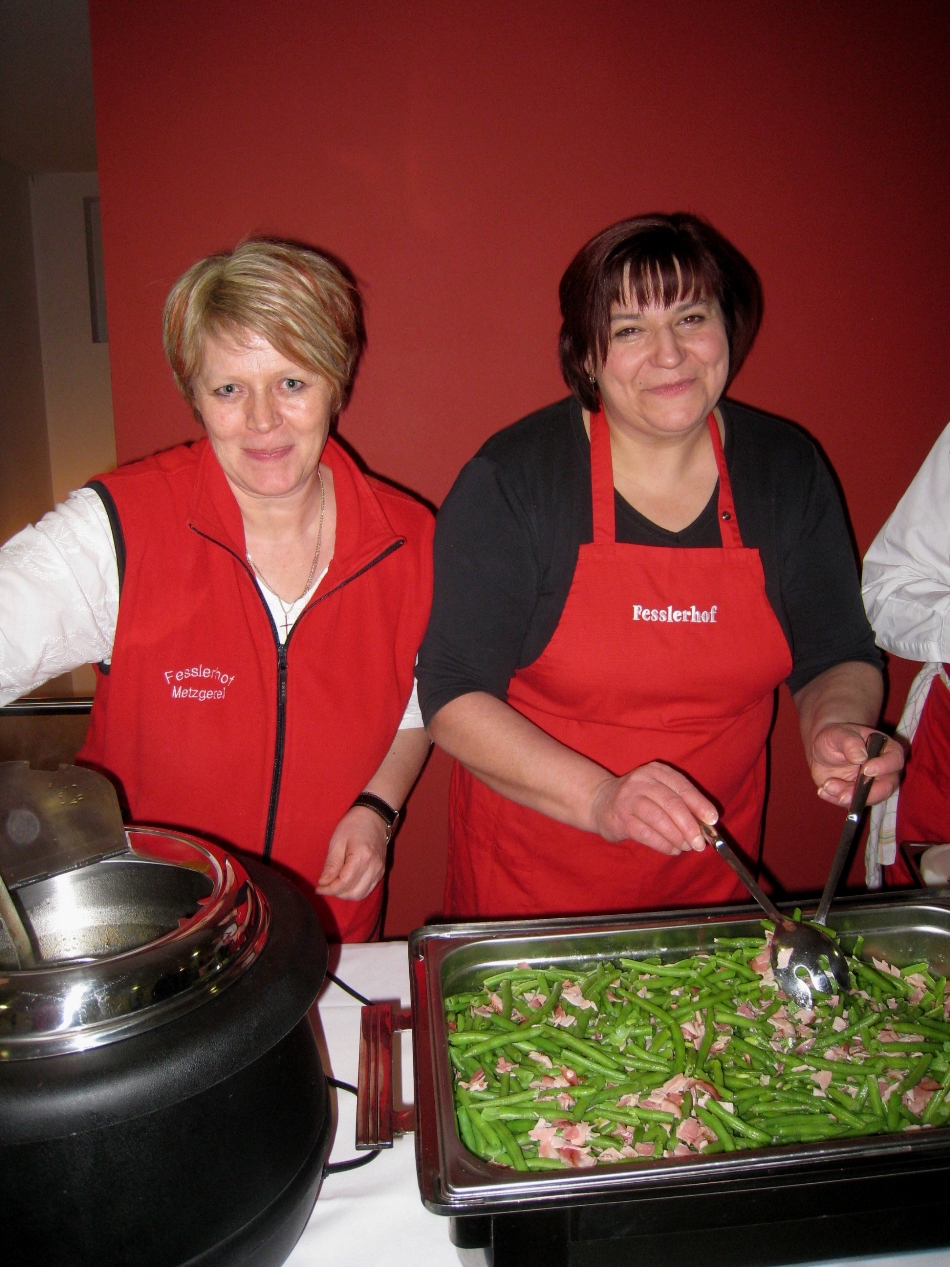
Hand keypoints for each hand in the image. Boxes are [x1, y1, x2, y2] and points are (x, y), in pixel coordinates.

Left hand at [315, 807, 388, 900]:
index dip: (329, 889)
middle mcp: (374, 867)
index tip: (319, 888)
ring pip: (361, 894)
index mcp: (362, 856)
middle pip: (354, 893)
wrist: (374, 816)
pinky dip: (355, 890)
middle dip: (337, 893)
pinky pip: (367, 889)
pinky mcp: (381, 872)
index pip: (344, 883)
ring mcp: (379, 870)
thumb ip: (331, 864)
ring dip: (346, 894)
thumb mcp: (337, 841)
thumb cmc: (353, 825)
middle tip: (325, 886)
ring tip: (335, 884)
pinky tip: (345, 882)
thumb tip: (324, 883)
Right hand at [589, 762, 718, 855]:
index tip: (713, 820)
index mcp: (656, 772)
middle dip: (690, 825)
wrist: (600, 802)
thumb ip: (681, 804)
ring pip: (659, 819)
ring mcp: (628, 799)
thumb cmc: (639, 800)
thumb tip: (706, 825)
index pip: (682, 787)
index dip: (700, 804)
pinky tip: (672, 849)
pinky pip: (646, 834)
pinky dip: (663, 844)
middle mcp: (641, 781)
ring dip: (677, 837)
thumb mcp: (659, 792)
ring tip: (686, 847)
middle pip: (672, 803)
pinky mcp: (620, 818)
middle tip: (700, 843)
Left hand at [810, 724, 903, 807]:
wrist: (822, 750)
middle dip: (867, 794)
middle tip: (845, 794)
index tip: (866, 769)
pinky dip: (836, 799)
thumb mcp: (838, 734)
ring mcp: (873, 786)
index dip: (884, 767)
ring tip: (827, 785)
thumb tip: (860, 757)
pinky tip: (823, 790)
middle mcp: (884, 771)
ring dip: (848, 797)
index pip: (895, 760)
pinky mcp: (859, 796)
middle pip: (886, 787)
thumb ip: (849, 742)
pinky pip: (852, 804)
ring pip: (868, 799)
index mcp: (886, 750)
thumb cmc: (835, 737)